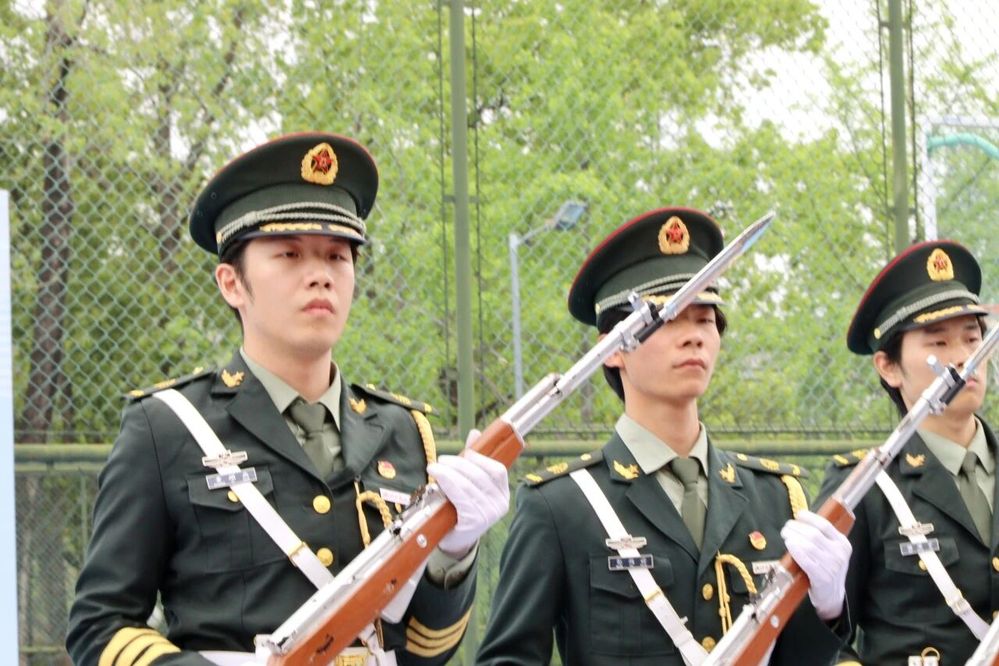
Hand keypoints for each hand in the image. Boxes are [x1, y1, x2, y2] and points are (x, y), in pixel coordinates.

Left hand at [428, 429, 509, 557]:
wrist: (454, 540)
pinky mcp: (474, 521)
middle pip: (480, 475)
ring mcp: (488, 514)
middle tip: (442, 460)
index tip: (465, 452)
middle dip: (459, 463)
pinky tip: (437, 477)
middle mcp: (499, 504)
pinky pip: (460, 496)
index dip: (481, 458)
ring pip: (468, 484)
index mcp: (503, 494)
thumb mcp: (469, 485)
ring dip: (448, 471)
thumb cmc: (461, 509)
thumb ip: (474, 460)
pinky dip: (447, 483)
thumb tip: (475, 433)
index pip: (498, 470)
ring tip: (435, 467)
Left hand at [780, 510, 850, 620]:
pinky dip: (796, 550)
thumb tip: (802, 521)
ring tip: (785, 535)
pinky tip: (789, 544)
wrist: (832, 596)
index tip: (798, 515)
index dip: (809, 517)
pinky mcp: (822, 577)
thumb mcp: (833, 551)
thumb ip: (823, 537)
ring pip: (808, 545)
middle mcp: (839, 554)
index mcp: (843, 544)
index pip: (825, 525)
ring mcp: (832, 566)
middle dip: (796, 528)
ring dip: (793, 537)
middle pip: (814, 534)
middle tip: (786, 527)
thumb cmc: (828, 569)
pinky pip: (806, 560)